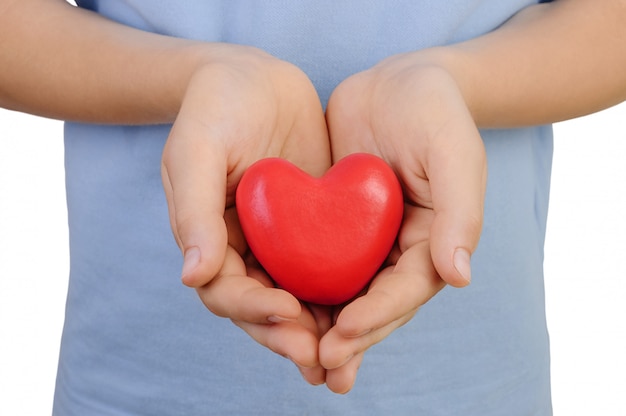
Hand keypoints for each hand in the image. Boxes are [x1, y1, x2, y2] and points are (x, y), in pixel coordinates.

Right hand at [160, 44, 330, 380]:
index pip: (226, 290)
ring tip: (346, 359)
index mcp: (209, 238)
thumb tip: (192, 277)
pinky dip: (341, 295)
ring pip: (297, 298)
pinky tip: (366, 313)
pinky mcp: (310, 227)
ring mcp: (278, 241)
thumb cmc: (216, 108)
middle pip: (263, 308)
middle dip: (290, 336)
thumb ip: (193, 211)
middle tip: (323, 361)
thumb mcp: (197, 150)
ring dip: (318, 331)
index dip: (253, 309)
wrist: (254, 77)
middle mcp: (243, 249)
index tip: (288, 312)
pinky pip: (325, 268)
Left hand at [321, 53, 486, 392]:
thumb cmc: (434, 112)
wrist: (398, 81)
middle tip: (320, 364)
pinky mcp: (338, 225)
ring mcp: (368, 240)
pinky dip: (305, 289)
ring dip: (326, 328)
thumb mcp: (454, 153)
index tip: (344, 332)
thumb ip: (461, 213)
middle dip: (351, 337)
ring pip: (346, 293)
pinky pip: (320, 262)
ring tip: (303, 360)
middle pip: (376, 303)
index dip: (378, 314)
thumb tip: (460, 277)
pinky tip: (281, 310)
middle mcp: (400, 249)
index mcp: (433, 240)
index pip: (407, 289)